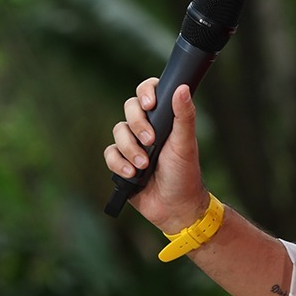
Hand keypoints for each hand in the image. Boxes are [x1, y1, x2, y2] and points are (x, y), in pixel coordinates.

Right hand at [103, 79, 209, 232]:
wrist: (175, 207)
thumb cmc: (185, 174)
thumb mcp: (186, 144)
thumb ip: (184, 116)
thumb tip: (183, 88)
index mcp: (164, 118)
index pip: (149, 92)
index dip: (145, 92)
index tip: (150, 104)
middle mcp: (147, 127)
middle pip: (129, 108)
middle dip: (137, 125)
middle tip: (150, 141)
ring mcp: (132, 144)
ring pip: (118, 132)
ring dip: (130, 149)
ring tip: (144, 166)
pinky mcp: (121, 162)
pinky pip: (109, 154)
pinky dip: (119, 163)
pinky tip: (132, 174)